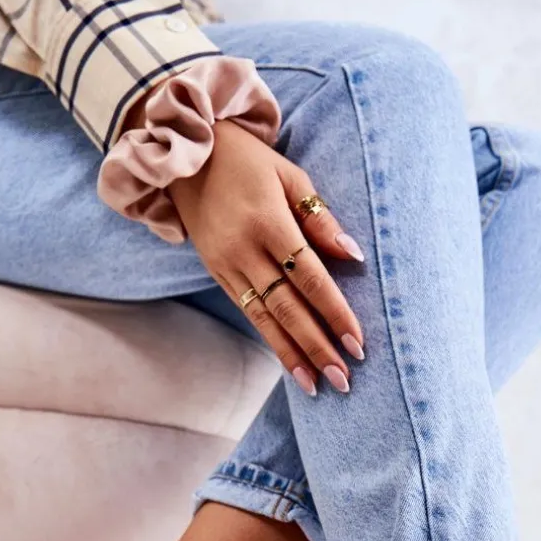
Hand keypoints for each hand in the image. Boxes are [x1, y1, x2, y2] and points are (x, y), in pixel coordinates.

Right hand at [170, 119, 364, 394]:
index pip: (310, 277)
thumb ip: (320, 218)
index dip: (335, 312)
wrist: (182, 154)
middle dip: (317, 346)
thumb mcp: (289, 175)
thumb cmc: (246, 160)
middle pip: (288, 308)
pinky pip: (249, 314)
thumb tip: (353, 256)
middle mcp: (245, 250)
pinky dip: (272, 341)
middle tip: (343, 379)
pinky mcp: (217, 274)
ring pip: (265, 319)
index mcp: (268, 222)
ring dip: (294, 355)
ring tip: (318, 385)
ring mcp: (227, 266)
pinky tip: (291, 364)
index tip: (357, 343)